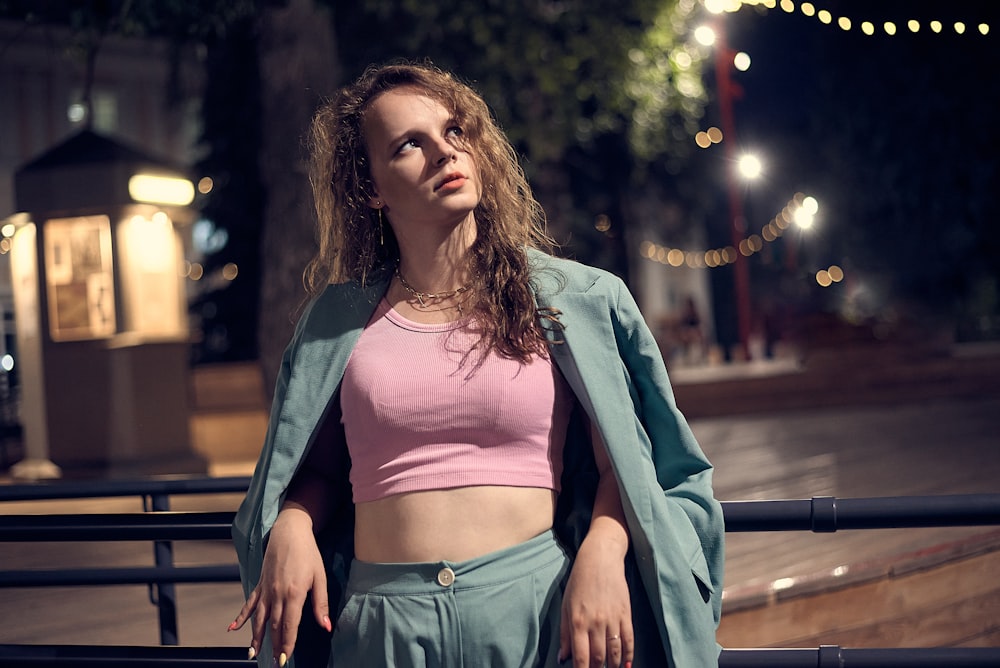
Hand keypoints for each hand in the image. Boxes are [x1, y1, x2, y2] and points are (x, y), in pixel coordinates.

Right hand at [228, 507, 331, 663]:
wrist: (290, 531)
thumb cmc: (308, 553)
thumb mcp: (320, 576)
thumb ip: (321, 603)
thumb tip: (326, 626)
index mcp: (295, 593)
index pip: (290, 625)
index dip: (288, 644)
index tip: (286, 659)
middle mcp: (277, 594)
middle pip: (274, 626)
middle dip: (274, 646)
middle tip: (276, 663)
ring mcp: (266, 589)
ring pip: (260, 619)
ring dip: (257, 638)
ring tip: (254, 655)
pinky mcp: (259, 583)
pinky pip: (249, 603)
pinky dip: (241, 617)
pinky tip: (233, 629)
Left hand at [559, 535, 633, 667]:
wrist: (601, 559)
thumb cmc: (579, 582)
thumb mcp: (566, 606)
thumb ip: (565, 634)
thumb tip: (563, 659)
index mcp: (578, 621)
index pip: (581, 657)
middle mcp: (596, 623)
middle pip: (599, 659)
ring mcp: (613, 619)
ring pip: (614, 653)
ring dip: (612, 667)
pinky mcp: (626, 614)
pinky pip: (629, 640)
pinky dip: (628, 655)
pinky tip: (626, 664)